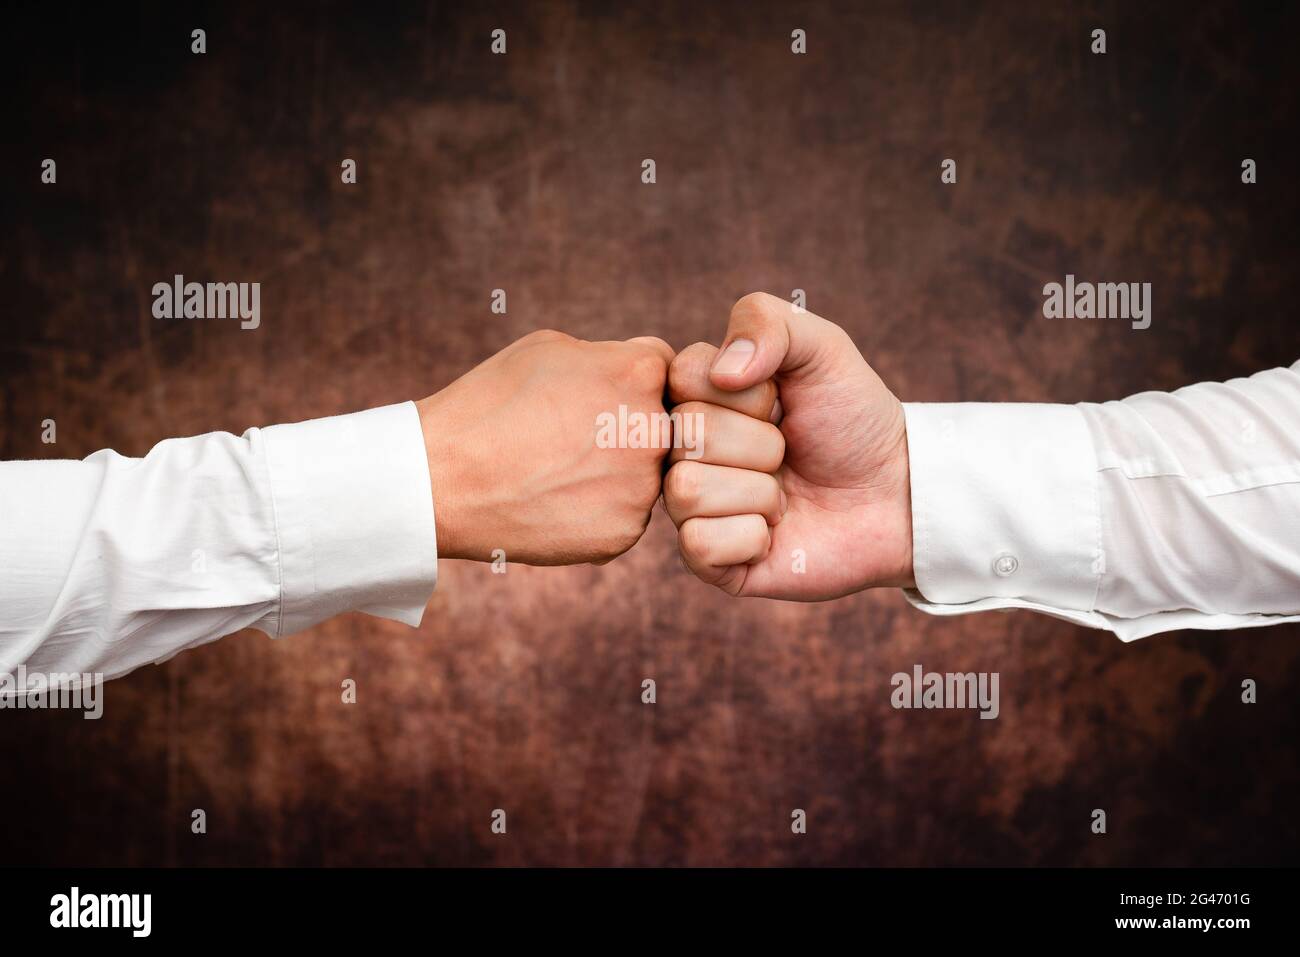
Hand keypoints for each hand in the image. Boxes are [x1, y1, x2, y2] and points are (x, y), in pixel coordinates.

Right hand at [416, 329, 673, 564]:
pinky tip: (555, 501)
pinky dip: (597, 510)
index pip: (662, 370)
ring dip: (614, 471)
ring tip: (556, 470)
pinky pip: (624, 514)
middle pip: (662, 425)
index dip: (625, 381)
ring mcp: (643, 487)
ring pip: (645, 474)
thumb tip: (643, 368)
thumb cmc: (489, 403)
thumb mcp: (551, 348)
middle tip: (571, 438)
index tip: (588, 396)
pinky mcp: (625, 532)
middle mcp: (655, 430)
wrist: (442, 480)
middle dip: (628, 428)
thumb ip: (611, 355)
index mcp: (641, 373)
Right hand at [664, 292, 912, 598]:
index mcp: (700, 396)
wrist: (897, 494)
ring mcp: (694, 507)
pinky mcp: (710, 561)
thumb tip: (722, 372)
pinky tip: (775, 533)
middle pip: (686, 435)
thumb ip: (766, 322)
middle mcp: (686, 450)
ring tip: (785, 494)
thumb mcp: (822, 348)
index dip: (742, 390)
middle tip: (789, 451)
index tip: (776, 399)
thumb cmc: (854, 419)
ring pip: (687, 490)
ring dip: (758, 492)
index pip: (680, 376)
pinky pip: (700, 544)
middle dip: (759, 442)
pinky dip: (752, 538)